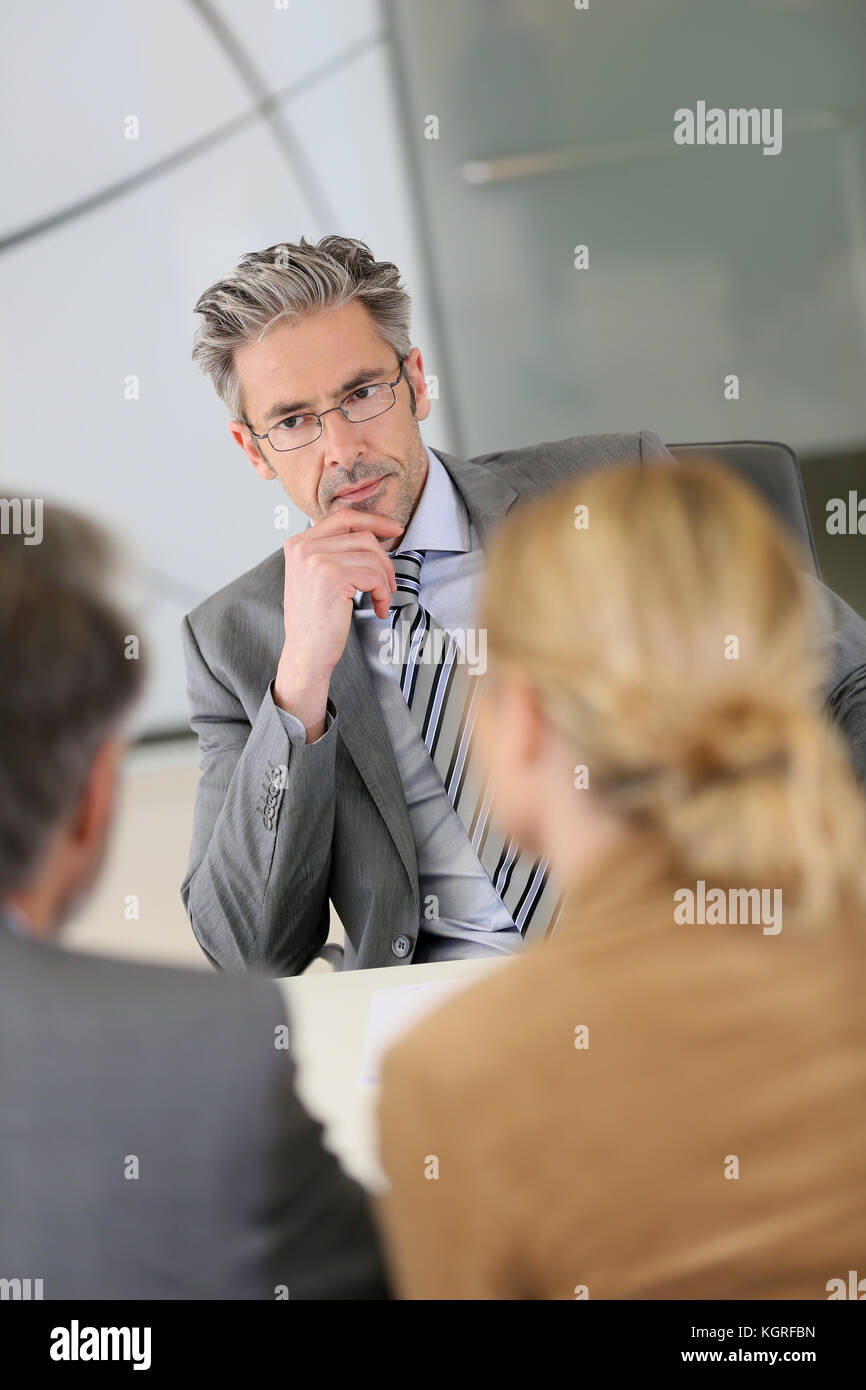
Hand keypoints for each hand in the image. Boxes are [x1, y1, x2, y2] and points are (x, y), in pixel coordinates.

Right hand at [274, 511, 402, 737]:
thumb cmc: (316, 620)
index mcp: (298, 543)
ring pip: (371, 555)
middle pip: (362, 535)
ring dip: (385, 579)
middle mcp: (303, 547)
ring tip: (381, 598)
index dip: (373, 520)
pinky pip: (374, 575)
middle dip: (384, 559)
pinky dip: (383, 592)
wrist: (306, 653)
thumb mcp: (316, 576)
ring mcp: (316, 560)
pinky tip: (377, 608)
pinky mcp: (333, 576)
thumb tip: (371, 533)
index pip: (343, 517)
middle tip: (389, 583)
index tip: (394, 529)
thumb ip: (332, 551)